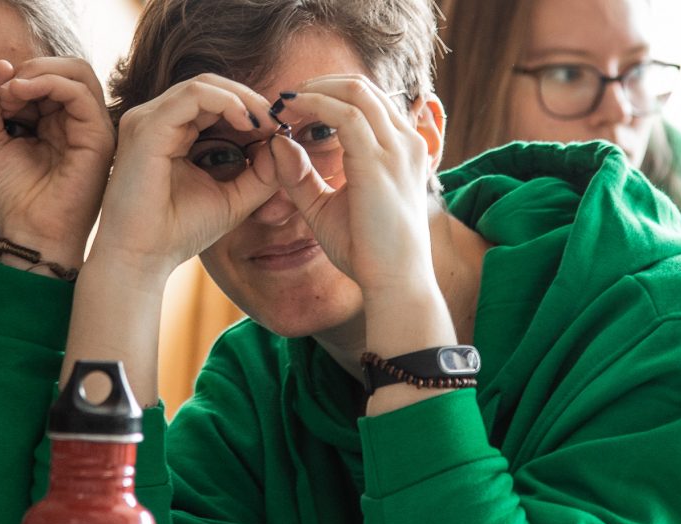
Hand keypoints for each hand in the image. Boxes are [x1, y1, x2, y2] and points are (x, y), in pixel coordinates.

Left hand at [0, 58, 113, 267]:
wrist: (29, 235)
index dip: (16, 77)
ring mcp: (92, 128)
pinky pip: (80, 92)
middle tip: (4, 88)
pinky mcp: (99, 137)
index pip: (46, 78)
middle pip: (67, 68)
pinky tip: (21, 94)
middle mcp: (78, 122)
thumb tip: (3, 66)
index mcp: (56, 122)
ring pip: (78, 73)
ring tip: (11, 91)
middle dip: (31, 68)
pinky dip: (49, 83)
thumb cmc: (10, 197)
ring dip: (39, 72)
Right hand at [94, 74, 275, 274]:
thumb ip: (260, 172)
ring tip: (267, 123)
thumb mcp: (233, 197)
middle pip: (211, 85)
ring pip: (204, 84)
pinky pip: (193, 96)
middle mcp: (153, 119)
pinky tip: (249, 124)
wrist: (141, 259)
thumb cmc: (178, 232)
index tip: (280, 130)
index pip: (213, 102)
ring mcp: (146, 119)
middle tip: (279, 122)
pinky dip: (227, 103)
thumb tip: (285, 145)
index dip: (250, 109)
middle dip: (251, 100)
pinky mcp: (146, 126)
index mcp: (167, 132)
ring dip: (243, 99)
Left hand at [270, 76, 436, 293]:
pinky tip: (287, 115)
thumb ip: (300, 176)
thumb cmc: (366, 250)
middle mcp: (404, 142)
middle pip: (361, 86)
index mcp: (400, 150)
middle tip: (282, 99)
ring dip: (312, 90)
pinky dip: (313, 106)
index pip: (366, 100)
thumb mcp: (325, 206)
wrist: (394, 282)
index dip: (327, 94)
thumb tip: (276, 143)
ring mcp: (396, 148)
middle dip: (317, 84)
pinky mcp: (378, 161)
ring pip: (354, 91)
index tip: (292, 108)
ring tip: (282, 104)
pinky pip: (344, 114)